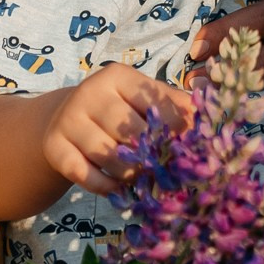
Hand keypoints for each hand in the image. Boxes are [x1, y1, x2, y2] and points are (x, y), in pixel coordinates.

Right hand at [44, 66, 190, 194]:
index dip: (175, 129)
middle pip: (133, 133)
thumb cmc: (118, 110)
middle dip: (152, 155)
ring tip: (139, 174)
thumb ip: (175, 106)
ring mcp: (68, 120)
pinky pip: (88, 176)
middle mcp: (89, 93)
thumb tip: (207, 118)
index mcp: (117, 76)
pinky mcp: (55, 148)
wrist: (65, 120)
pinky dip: (107, 187)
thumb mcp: (144, 99)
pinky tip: (116, 185)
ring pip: (112, 158)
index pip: (155, 105)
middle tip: (161, 166)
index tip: (183, 144)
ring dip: (131, 173)